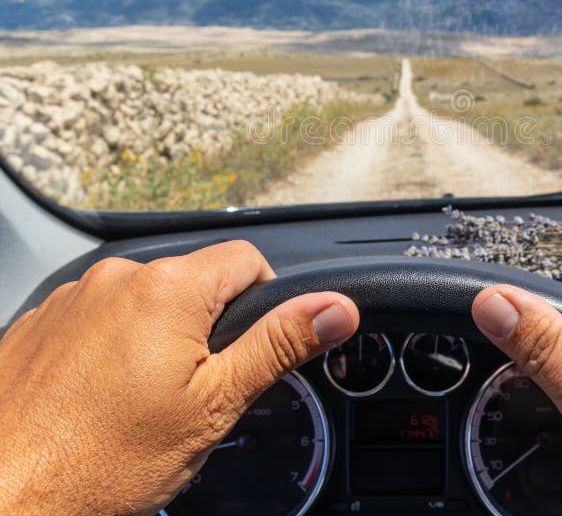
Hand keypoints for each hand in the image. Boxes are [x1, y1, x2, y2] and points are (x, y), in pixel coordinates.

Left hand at [0, 241, 358, 515]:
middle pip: (195, 280)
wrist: (1, 497)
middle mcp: (117, 277)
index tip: (245, 349)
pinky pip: (99, 315)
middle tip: (191, 387)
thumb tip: (337, 308)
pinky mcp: (41, 320)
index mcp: (168, 287)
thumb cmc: (101, 462)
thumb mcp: (214, 404)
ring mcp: (72, 296)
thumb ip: (281, 344)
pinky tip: (99, 394)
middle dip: (206, 324)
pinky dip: (111, 344)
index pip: (247, 259)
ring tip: (138, 397)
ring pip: (146, 299)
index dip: (262, 302)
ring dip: (157, 333)